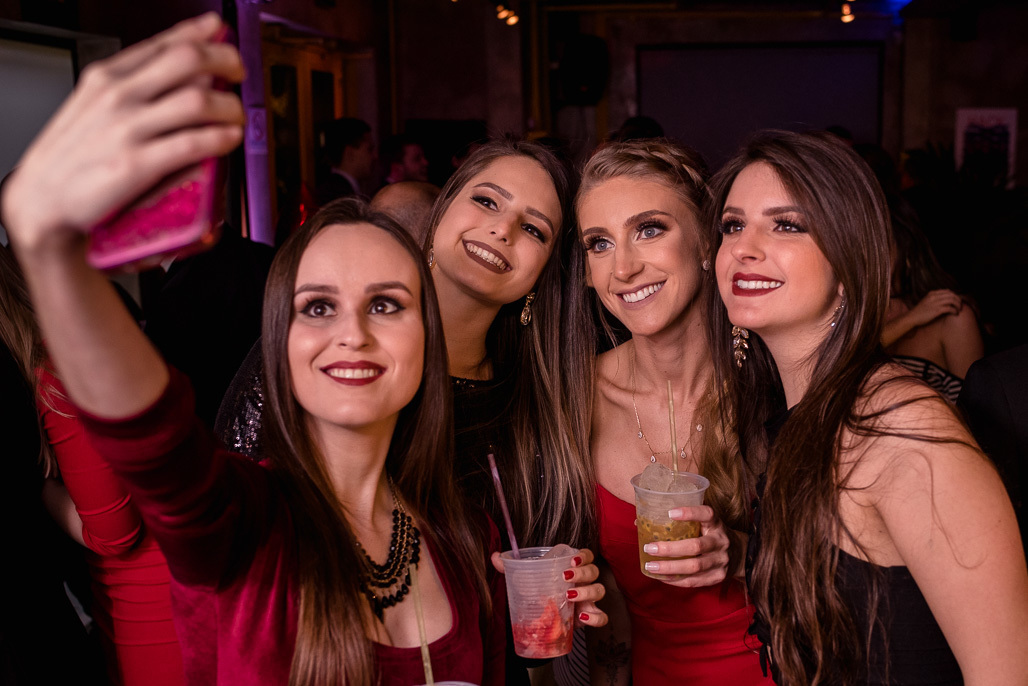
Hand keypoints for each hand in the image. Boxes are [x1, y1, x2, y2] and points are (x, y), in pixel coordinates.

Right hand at [2, 12, 244, 253]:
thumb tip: (184, 71)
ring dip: (230, 107)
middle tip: (239, 75)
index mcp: (106, 77)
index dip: (200, 33)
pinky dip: (220, 139)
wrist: (42, 200)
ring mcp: (127, 128)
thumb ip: (135, 86)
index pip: (163, 42)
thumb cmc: (74, 156)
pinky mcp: (137, 164)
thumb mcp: (95, 105)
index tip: (221, 31)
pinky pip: (192, 143)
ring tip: (236, 116)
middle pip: (187, 60)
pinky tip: (229, 139)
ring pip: (198, 100)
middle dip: (226, 62)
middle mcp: (117, 95)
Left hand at [490, 547, 608, 627]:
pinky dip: (596, 617)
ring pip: (599, 590)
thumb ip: (511, 567)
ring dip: (587, 592)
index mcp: (573, 567)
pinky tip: (581, 617)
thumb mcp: (526, 579)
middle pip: (594, 571)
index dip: (583, 555)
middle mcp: (584, 581)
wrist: (545, 616)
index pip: (587, 555)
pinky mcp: (589, 617)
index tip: (571, 560)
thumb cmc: (540, 591)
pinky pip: (602, 617)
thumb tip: (495, 556)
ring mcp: (589, 599)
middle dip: (583, 572)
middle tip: (566, 577)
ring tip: (569, 596)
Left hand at [640, 505, 729, 587]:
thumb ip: (679, 522)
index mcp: (716, 524)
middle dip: (670, 549)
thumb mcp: (704, 523)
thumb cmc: (711, 534)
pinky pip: (695, 581)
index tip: (670, 512)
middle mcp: (721, 541)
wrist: (741, 555)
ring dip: (670, 568)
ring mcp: (721, 561)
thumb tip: (639, 522)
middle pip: (696, 546)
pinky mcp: (718, 577)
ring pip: (694, 567)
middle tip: (650, 548)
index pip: (707, 514)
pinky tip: (662, 577)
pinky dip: (677, 580)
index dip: (690, 513)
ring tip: (650, 567)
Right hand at [905, 289, 962, 327]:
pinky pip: (950, 308)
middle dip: (958, 300)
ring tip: (959, 310)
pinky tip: (955, 314)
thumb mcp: (926, 301)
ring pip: (952, 300)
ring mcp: (935, 303)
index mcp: (932, 293)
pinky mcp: (936, 310)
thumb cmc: (919, 311)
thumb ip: (935, 298)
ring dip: (958, 305)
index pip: (948, 291)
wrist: (911, 317)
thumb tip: (946, 298)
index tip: (957, 301)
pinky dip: (955, 311)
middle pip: (952, 295)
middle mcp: (934, 296)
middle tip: (960, 306)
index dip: (955, 296)